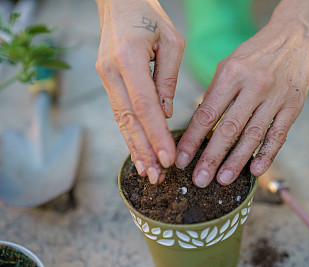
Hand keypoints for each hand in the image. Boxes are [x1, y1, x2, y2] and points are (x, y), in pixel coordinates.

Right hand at [95, 0, 184, 183]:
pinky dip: (128, 133)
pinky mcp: (107, 80)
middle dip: (144, 150)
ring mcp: (105, 76)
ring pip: (121, 120)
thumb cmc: (149, 15)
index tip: (168, 158)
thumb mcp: (171, 42)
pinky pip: (119, 111)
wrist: (119, 1)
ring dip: (134, 147)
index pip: (144, 106)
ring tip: (147, 172)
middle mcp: (111, 71)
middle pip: (129, 119)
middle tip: (156, 176)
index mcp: (128, 58)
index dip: (156, 135)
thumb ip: (167, 79)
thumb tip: (166, 113)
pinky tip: (137, 150)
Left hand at [176, 0, 308, 186]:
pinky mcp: (293, 106)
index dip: (192, 140)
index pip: (207, 113)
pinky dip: (267, 154)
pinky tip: (255, 171)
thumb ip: (216, 93)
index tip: (182, 159)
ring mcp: (275, 97)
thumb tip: (201, 124)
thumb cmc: (255, 53)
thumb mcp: (229, 64)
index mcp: (231, 73)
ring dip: (236, 161)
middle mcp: (253, 85)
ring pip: (253, 135)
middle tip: (200, 180)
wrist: (294, 36)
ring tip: (222, 180)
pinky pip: (278, 135)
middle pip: (229, 129)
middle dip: (212, 157)